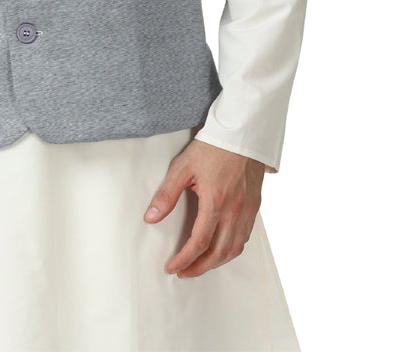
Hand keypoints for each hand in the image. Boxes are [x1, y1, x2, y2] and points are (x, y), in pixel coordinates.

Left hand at [143, 140, 264, 278]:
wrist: (241, 133)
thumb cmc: (213, 147)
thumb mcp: (183, 167)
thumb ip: (167, 194)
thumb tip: (151, 217)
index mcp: (215, 202)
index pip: (199, 243)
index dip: (184, 259)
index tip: (173, 267)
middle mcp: (234, 211)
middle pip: (218, 253)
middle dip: (200, 268)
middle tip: (184, 271)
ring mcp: (246, 210)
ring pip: (234, 249)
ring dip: (216, 262)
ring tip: (200, 264)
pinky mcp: (254, 206)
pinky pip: (245, 237)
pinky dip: (232, 249)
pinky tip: (221, 248)